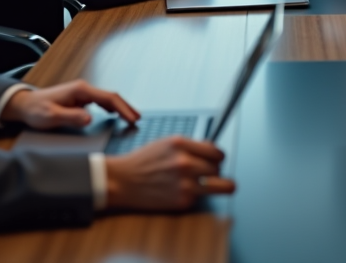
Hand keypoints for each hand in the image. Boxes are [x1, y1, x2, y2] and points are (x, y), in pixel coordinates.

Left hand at [0, 80, 139, 129]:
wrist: (25, 105)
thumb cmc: (36, 110)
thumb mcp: (51, 117)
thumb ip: (71, 117)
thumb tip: (90, 118)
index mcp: (80, 90)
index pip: (108, 98)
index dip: (122, 108)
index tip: (132, 118)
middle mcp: (84, 89)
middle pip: (111, 96)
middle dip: (126, 107)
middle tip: (137, 119)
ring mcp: (82, 93)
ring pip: (107, 98)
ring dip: (120, 107)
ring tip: (130, 118)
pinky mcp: (80, 98)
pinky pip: (100, 101)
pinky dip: (111, 107)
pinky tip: (114, 114)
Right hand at [105, 136, 234, 211]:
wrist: (123, 181)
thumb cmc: (143, 161)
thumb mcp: (167, 143)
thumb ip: (191, 146)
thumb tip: (213, 151)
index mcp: (181, 144)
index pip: (217, 151)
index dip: (218, 156)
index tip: (216, 159)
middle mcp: (185, 163)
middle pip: (219, 168)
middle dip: (215, 170)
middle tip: (207, 172)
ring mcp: (185, 183)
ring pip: (222, 186)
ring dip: (217, 185)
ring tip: (213, 184)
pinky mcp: (182, 201)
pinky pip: (201, 197)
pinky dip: (195, 195)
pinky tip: (182, 191)